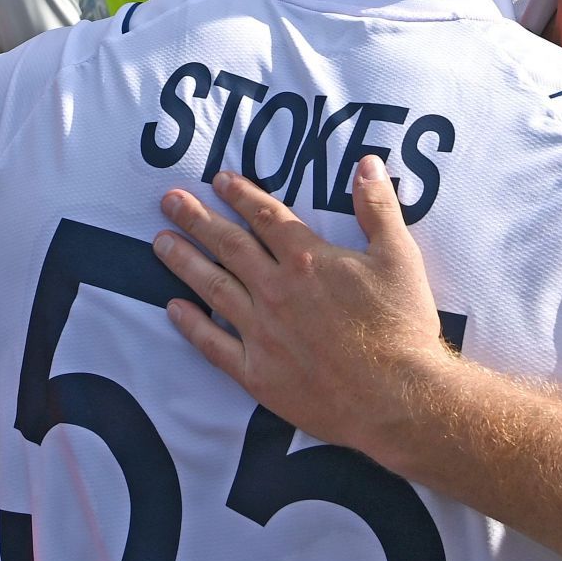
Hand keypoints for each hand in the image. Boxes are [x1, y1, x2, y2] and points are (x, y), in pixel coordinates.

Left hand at [154, 160, 451, 458]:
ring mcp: (262, 332)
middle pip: (228, 245)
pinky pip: (214, 345)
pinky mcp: (257, 373)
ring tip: (159, 242)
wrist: (399, 397)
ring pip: (214, 287)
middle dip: (197, 219)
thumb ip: (378, 208)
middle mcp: (276, 290)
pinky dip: (191, 325)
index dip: (241, 195)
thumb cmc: (402, 326)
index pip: (266, 217)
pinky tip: (173, 308)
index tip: (218, 180)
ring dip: (184, 262)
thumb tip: (367, 163)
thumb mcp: (400, 257)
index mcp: (307, 259)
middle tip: (169, 200)